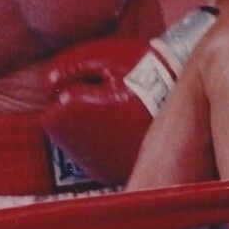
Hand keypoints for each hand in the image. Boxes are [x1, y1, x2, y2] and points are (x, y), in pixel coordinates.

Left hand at [43, 36, 152, 185]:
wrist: (182, 89)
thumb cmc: (140, 69)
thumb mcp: (102, 57)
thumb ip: (68, 68)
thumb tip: (46, 84)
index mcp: (81, 114)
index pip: (52, 116)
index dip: (67, 97)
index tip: (90, 87)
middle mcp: (90, 145)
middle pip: (62, 134)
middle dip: (75, 116)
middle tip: (106, 98)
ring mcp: (105, 162)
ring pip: (79, 149)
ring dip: (87, 133)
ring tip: (117, 113)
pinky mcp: (118, 172)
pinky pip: (98, 160)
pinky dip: (103, 147)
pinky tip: (121, 129)